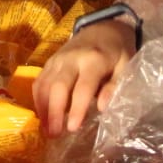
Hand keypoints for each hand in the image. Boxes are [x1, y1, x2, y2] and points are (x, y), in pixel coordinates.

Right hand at [36, 17, 136, 135]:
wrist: (103, 28)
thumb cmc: (117, 52)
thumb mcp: (125, 66)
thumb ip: (114, 86)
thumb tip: (102, 108)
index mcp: (94, 60)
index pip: (83, 86)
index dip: (77, 108)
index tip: (73, 128)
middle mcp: (72, 58)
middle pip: (58, 86)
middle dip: (54, 111)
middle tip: (54, 134)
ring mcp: (58, 59)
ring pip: (45, 83)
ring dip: (43, 108)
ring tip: (47, 130)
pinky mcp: (50, 61)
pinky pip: (40, 80)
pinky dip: (38, 99)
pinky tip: (42, 116)